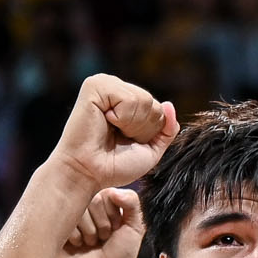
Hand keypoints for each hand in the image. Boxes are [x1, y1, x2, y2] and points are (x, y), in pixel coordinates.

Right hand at [49, 74, 177, 195]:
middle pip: (152, 103)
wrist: (88, 174)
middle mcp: (115, 88)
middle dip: (142, 129)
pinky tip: (105, 122)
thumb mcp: (150, 150)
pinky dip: (122, 118)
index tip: (126, 141)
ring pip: (143, 100)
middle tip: (118, 137)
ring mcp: (105, 84)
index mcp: (126, 99)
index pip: (158, 109)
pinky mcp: (95, 86)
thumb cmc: (114, 165)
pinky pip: (128, 99)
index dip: (149, 132)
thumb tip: (170, 104)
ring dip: (132, 125)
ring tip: (111, 130)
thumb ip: (166, 129)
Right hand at [58, 188, 147, 257]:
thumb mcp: (135, 227)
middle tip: (103, 239)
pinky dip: (76, 238)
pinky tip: (78, 246)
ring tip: (91, 243)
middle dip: (103, 225)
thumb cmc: (121, 255)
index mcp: (101, 201)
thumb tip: (115, 190)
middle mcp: (84, 206)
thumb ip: (133, 203)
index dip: (114, 215)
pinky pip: (65, 224)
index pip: (106, 192)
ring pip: (78, 212)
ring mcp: (69, 217)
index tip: (116, 229)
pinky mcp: (57, 230)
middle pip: (92, 200)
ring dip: (90, 233)